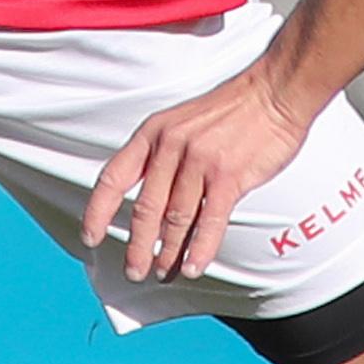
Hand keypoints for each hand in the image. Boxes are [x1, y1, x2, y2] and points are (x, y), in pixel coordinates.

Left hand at [80, 62, 318, 283]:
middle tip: (134, 270)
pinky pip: (208, 222)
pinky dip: (198, 250)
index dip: (97, 212)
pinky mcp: (228, 177)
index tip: (90, 237)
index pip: (113, 178)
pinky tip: (192, 267)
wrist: (274, 92)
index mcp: (153, 133)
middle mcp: (171, 147)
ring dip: (167, 253)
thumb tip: (150, 198)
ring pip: (175, 220)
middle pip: (145, 209)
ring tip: (163, 271)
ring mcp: (199, 162)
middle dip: (137, 246)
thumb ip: (163, 155)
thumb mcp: (181, 121)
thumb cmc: (232, 110)